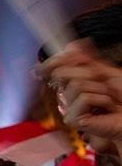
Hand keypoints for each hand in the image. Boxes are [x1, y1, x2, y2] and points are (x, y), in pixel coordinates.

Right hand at [39, 41, 121, 155]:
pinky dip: (102, 100)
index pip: (56, 69)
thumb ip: (87, 60)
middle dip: (88, 73)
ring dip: (100, 89)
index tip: (62, 53)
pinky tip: (108, 109)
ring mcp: (69, 109)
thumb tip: (71, 45)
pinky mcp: (73, 120)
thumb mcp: (107, 74)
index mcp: (74, 84)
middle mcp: (68, 97)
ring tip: (109, 99)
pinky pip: (84, 97)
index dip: (54, 60)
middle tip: (103, 83)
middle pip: (61, 73)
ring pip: (75, 85)